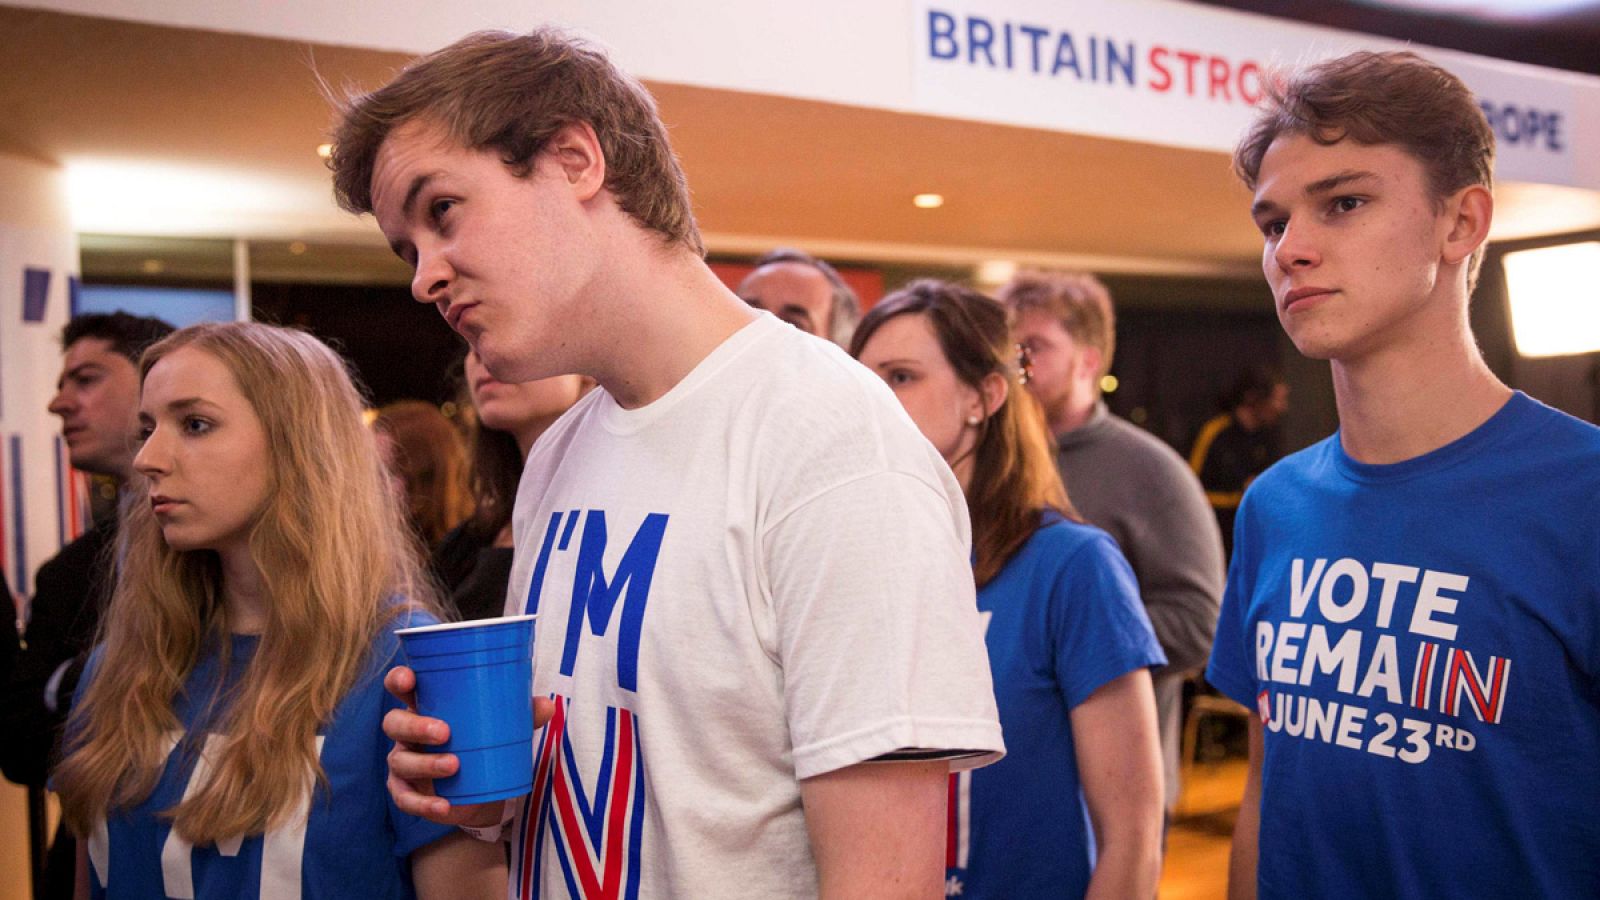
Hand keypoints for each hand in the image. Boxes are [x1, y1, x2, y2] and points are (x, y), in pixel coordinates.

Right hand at [382, 665, 554, 826]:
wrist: (482, 790)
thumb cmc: (483, 742)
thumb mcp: (502, 727)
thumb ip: (521, 715)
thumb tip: (547, 705)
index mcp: (425, 705)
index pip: (401, 686)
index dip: (398, 680)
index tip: (409, 679)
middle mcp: (408, 732)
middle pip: (395, 723)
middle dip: (415, 726)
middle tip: (445, 732)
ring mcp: (404, 761)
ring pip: (400, 760)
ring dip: (426, 764)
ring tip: (455, 765)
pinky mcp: (407, 791)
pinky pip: (405, 799)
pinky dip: (423, 803)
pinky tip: (443, 805)